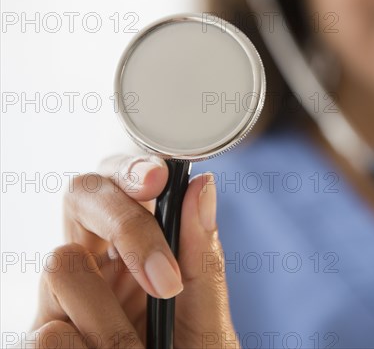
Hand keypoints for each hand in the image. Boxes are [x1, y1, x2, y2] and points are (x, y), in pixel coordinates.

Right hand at [27, 154, 238, 347]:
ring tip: (138, 347)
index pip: (119, 179)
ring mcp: (62, 294)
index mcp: (134, 238)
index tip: (157, 179)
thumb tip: (202, 186)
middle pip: (79, 196)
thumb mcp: (204, 302)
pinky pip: (49, 332)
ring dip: (111, 316)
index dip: (131, 168)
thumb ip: (201, 248)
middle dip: (126, 226)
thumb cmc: (193, 346)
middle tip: (166, 280)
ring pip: (60, 264)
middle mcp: (93, 255)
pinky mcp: (43, 332)